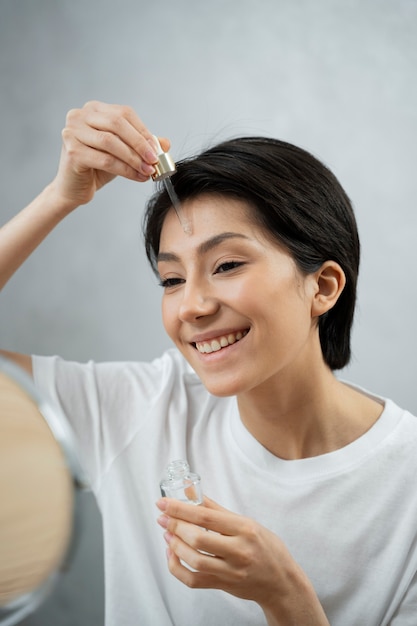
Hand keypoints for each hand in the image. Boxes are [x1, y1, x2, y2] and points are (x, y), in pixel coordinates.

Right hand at [51, 100, 169, 209]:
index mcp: (93, 109)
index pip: (124, 114)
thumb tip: (166, 143)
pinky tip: (137, 177)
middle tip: (154, 161)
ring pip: (111, 142)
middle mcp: (79, 116)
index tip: (158, 150)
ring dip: (134, 158)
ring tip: (148, 171)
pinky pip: (105, 160)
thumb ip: (142, 145)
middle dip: (140, 144)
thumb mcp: (123, 152)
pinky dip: (125, 169)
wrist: (74, 188)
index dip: (143, 131)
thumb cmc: (97, 167)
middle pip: (117, 124)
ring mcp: (72, 132)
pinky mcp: (72, 151)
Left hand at [156, 496, 328, 623]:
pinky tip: (172, 554)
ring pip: (194, 560)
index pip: (206, 517)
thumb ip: (217, 510)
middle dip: (175, 526)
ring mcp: (231, 571)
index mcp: (244, 529)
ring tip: (167, 534)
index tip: (164, 503)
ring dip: (175, 545)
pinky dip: (177, 568)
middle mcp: (239, 551)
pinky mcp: (223, 586)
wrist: (281, 582)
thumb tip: (192, 493)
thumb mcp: (247, 523)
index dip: (181, 509)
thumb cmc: (266, 548)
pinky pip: (193, 580)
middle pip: (198, 539)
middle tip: (163, 517)